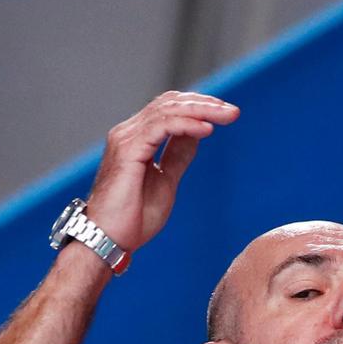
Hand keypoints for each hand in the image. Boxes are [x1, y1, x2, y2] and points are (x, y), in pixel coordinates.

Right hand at [85, 91, 238, 251]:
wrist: (109, 240)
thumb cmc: (133, 217)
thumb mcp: (166, 180)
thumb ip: (178, 156)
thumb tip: (196, 135)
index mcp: (137, 139)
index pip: (168, 108)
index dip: (198, 106)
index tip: (226, 113)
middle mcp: (128, 133)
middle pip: (170, 103)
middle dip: (205, 103)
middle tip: (233, 112)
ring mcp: (125, 139)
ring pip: (167, 110)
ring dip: (201, 110)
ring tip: (226, 115)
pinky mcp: (127, 151)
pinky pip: (160, 127)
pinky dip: (186, 125)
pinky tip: (207, 129)